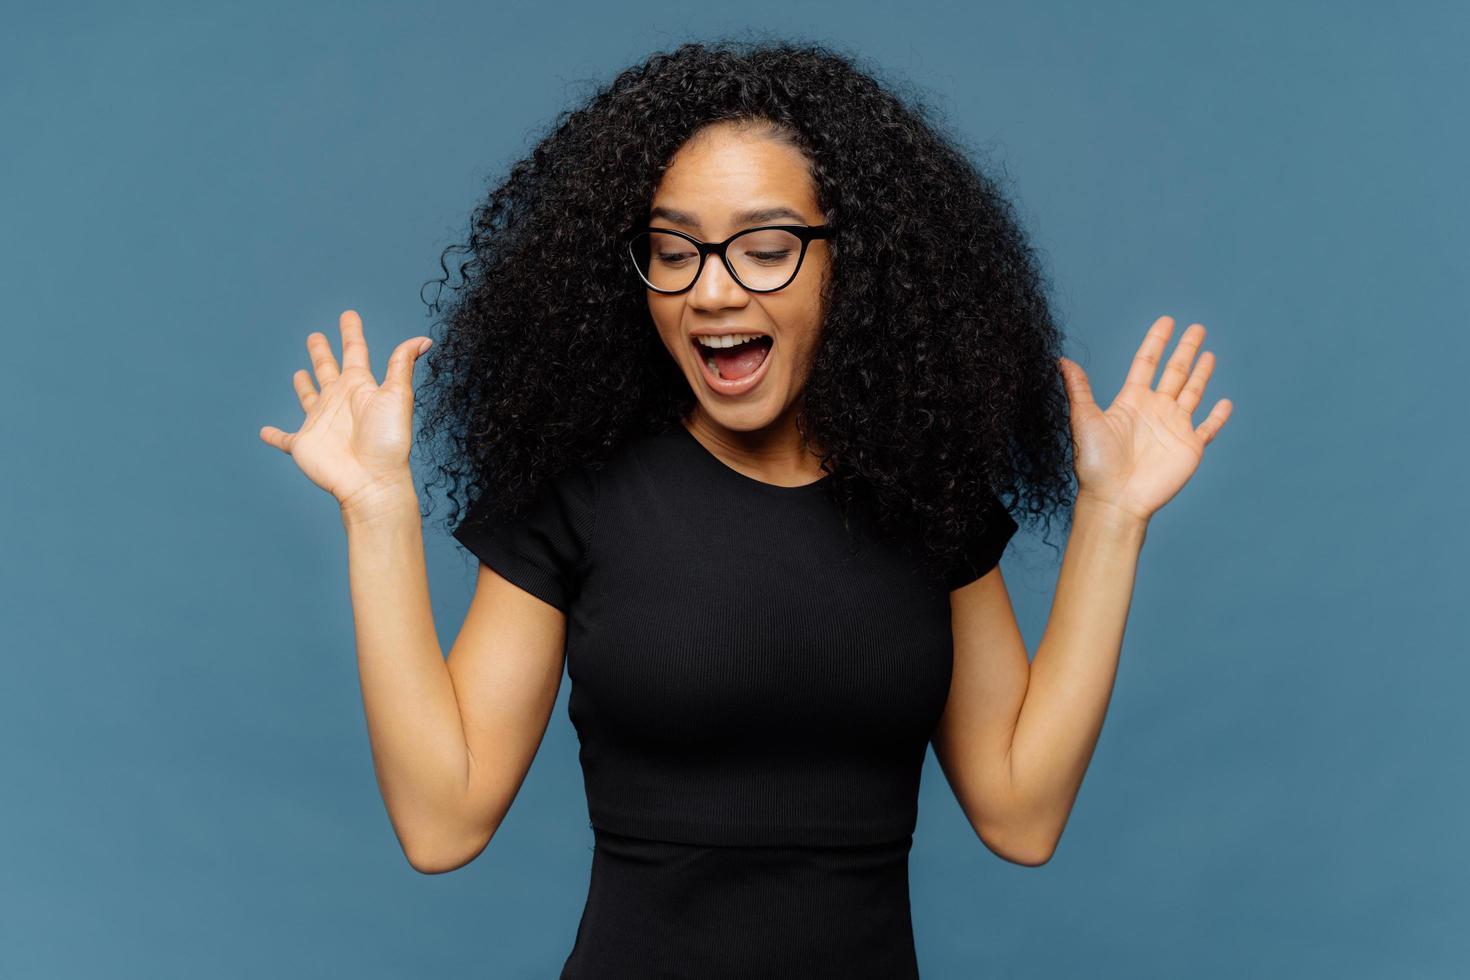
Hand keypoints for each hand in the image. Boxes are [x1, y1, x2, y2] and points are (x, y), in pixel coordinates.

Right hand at [259, 310, 431, 513]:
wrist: (373, 481)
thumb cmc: (388, 440)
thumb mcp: (396, 396)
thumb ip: (401, 366)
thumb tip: (422, 339)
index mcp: (360, 388)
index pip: (355, 353)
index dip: (351, 333)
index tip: (348, 315)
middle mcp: (339, 402)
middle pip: (327, 370)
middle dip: (321, 353)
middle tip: (315, 336)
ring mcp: (320, 423)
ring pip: (308, 398)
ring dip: (303, 386)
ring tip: (298, 374)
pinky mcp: (303, 444)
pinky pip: (283, 438)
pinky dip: (273, 435)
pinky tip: (264, 432)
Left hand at [1056, 315, 1231, 523]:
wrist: (1114, 499)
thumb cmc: (1094, 463)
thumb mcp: (1084, 420)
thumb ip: (1078, 389)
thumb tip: (1062, 360)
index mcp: (1131, 401)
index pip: (1147, 363)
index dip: (1157, 341)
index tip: (1167, 321)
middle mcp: (1154, 410)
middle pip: (1174, 372)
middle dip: (1185, 349)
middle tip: (1197, 328)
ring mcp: (1173, 428)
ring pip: (1192, 393)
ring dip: (1202, 374)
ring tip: (1209, 353)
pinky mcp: (1189, 447)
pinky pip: (1208, 427)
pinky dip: (1218, 416)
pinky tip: (1225, 402)